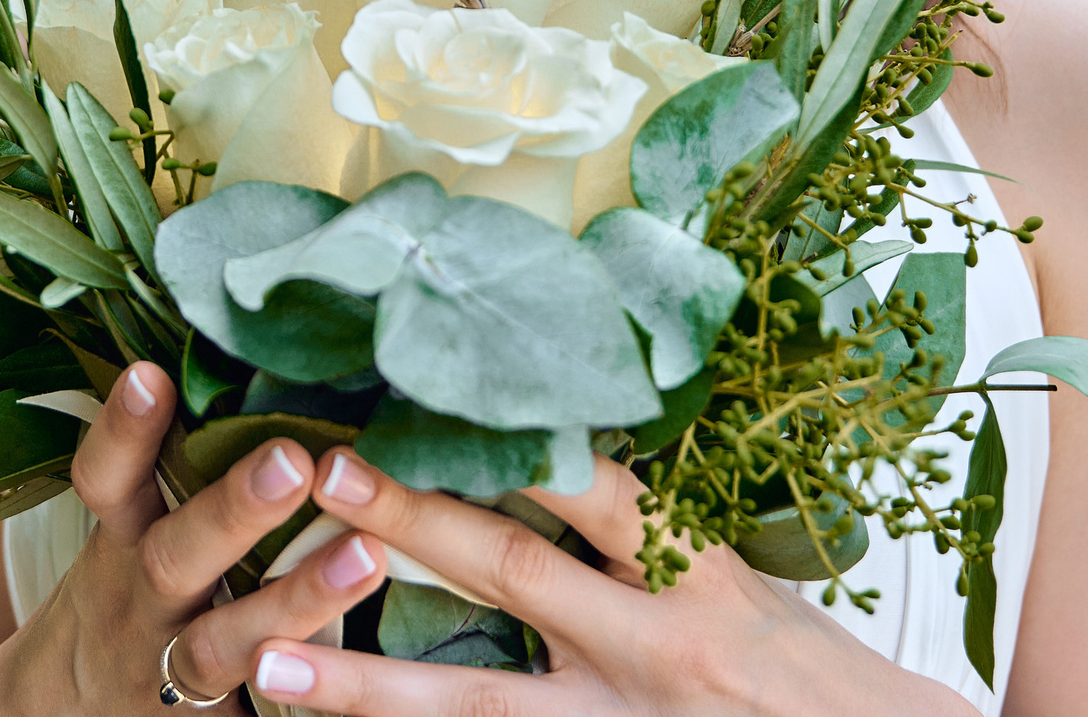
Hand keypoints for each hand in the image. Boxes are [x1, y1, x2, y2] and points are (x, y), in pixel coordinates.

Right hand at [0, 364, 389, 716]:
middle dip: (233, 510)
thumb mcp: (128, 535)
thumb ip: (174, 466)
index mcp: (120, 546)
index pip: (107, 482)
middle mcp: (141, 605)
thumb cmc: (127, 598)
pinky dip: (308, 702)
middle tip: (293, 460)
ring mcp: (172, 674)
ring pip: (226, 643)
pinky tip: (372, 695)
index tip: (150, 373)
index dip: (124, 431)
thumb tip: (248, 347)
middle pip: (178, 558)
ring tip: (367, 558)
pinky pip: (260, 714)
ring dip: (296, 601)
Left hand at [247, 449, 977, 716]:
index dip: (500, 447)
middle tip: (318, 479)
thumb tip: (549, 465)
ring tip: (268, 663)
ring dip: (365, 684)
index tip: (418, 401)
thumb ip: (656, 538)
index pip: (592, 489)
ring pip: (477, 704)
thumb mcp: (752, 586)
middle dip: (409, 524)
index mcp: (698, 574)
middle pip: (513, 572)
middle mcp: (656, 649)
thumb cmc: (820, 680)